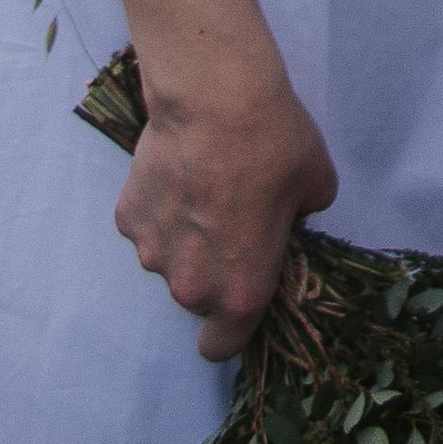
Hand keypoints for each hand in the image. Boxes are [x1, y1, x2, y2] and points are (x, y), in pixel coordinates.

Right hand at [114, 54, 336, 358]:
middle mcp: (189, 286)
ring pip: (169, 257)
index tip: (239, 301)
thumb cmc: (273, 144)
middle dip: (213, 267)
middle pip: (198, 295)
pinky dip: (160, 205)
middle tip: (232, 217)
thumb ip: (301, 218)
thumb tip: (286, 215)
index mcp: (238, 293)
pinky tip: (178, 168)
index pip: (221, 347)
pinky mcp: (127, 217)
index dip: (229, 331)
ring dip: (184, 235)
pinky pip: (148, 222)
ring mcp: (151, 252)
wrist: (214, 97)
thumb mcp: (316, 186)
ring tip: (205, 183)